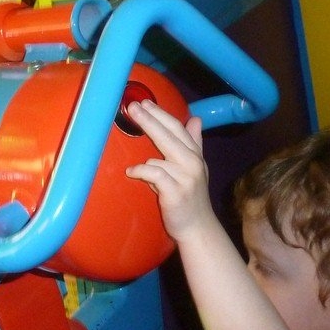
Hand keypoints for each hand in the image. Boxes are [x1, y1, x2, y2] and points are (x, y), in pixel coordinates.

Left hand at [124, 100, 214, 240]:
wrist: (198, 227)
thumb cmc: (191, 197)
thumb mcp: (195, 167)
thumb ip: (193, 143)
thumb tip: (196, 120)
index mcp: (195, 155)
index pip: (177, 128)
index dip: (161, 114)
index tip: (145, 102)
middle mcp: (192, 163)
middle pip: (169, 136)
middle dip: (150, 119)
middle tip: (133, 107)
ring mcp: (186, 178)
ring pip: (160, 157)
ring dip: (146, 160)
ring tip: (135, 167)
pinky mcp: (176, 193)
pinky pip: (154, 174)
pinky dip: (141, 171)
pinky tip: (132, 172)